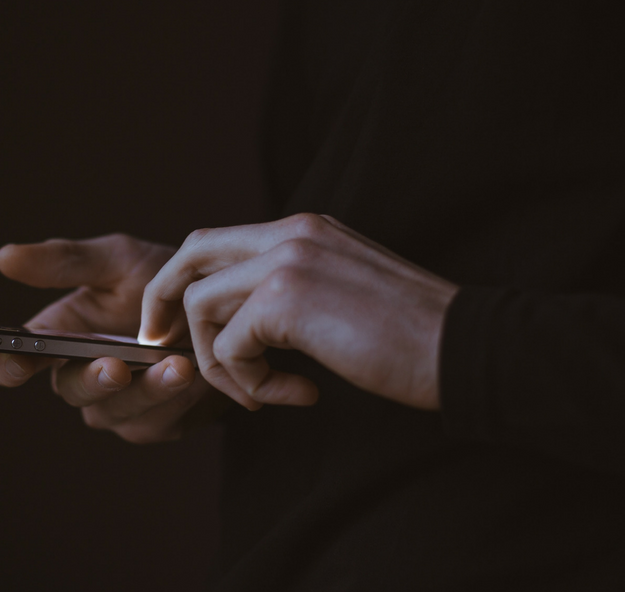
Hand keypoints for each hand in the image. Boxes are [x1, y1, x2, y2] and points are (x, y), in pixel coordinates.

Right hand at [0, 234, 231, 442]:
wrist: (223, 306)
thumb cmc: (162, 279)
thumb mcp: (117, 260)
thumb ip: (65, 262)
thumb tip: (4, 257)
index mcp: (58, 337)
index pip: (17, 361)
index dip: (9, 365)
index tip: (17, 362)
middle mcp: (81, 376)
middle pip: (70, 391)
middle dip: (92, 380)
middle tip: (116, 366)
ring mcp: (117, 405)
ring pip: (114, 412)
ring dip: (146, 391)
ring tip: (177, 365)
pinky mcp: (155, 424)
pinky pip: (155, 422)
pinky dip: (175, 400)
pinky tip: (196, 375)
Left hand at [140, 214, 457, 410]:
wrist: (464, 347)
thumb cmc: (410, 336)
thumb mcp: (341, 294)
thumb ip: (292, 292)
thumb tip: (241, 323)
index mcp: (304, 229)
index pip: (216, 242)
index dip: (183, 282)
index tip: (174, 325)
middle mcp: (290, 232)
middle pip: (190, 255)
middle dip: (163, 302)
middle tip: (160, 345)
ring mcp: (286, 260)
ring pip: (201, 305)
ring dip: (219, 362)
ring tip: (260, 392)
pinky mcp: (287, 299)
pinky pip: (230, 346)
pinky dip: (248, 382)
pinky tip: (294, 394)